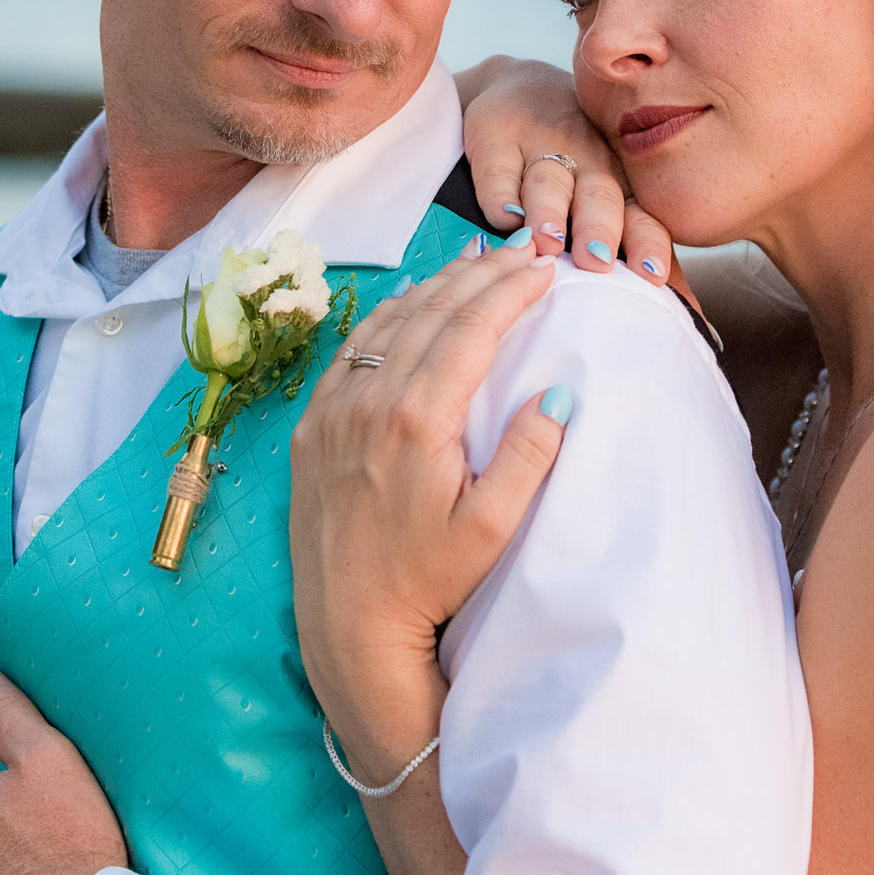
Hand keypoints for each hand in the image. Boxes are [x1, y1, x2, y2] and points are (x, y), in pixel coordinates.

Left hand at [290, 245, 566, 772]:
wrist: (348, 624)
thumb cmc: (428, 581)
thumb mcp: (493, 530)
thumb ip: (529, 457)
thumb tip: (561, 392)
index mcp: (417, 420)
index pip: (471, 329)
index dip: (511, 290)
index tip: (544, 266)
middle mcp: (368, 402)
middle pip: (432, 311)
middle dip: (481, 274)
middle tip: (522, 250)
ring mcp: (333, 409)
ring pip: (389, 321)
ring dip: (437, 285)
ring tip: (477, 262)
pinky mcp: (312, 424)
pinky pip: (352, 349)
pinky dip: (389, 315)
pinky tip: (412, 302)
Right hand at [453, 55, 677, 283]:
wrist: (521, 85)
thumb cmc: (575, 157)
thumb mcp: (608, 188)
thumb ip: (632, 240)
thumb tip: (677, 300)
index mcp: (618, 181)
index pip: (639, 214)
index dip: (646, 242)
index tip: (652, 273)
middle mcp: (587, 160)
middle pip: (598, 195)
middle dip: (599, 228)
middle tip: (597, 260)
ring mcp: (540, 144)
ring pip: (548, 182)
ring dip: (549, 212)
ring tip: (547, 242)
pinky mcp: (496, 135)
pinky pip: (497, 168)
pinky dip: (499, 194)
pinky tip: (502, 218)